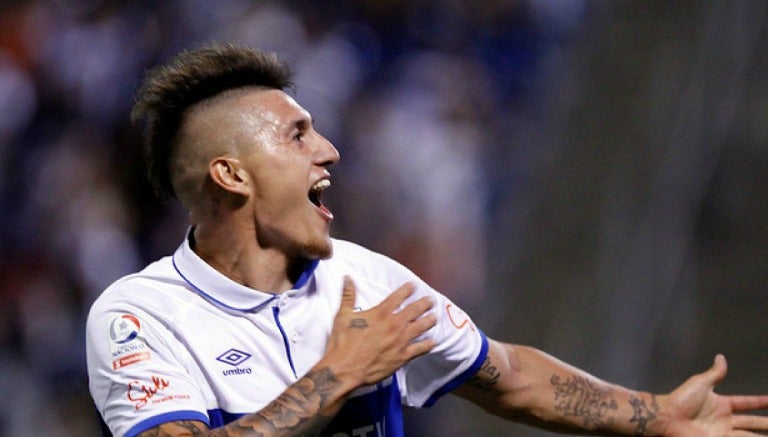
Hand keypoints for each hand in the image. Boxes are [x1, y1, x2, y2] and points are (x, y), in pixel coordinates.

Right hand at [322, 276, 436, 386]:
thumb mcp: (342, 316)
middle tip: (430, 300)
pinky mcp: (402, 357)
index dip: (407, 289)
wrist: (345, 369)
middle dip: (424, 303)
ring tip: (434, 317)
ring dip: (429, 321)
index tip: (413, 286)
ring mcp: (400, 341)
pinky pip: (420, 349)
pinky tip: (433, 342)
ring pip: (421, 327)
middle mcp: (394, 325)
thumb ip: (348, 296)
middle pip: (414, 310)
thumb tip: (348, 278)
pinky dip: (428, 345)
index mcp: (380, 313)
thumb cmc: (342, 343)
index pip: (398, 297)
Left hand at [662, 354, 767, 435]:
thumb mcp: (700, 383)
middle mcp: (726, 420)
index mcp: (723, 405)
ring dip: (761, 436)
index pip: (746, 403)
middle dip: (766, 423)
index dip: (760, 401)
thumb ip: (714, 373)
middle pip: (752, 422)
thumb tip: (721, 357)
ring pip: (749, 435)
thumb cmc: (683, 400)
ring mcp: (723, 433)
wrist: (668, 417)